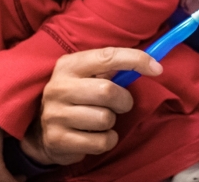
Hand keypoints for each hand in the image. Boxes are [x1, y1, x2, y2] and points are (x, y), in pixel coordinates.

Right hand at [20, 47, 162, 165]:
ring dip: (112, 123)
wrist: (40, 130)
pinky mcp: (58, 139)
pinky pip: (100, 142)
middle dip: (123, 100)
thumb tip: (151, 64)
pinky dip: (106, 140)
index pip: (107, 56)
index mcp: (69, 65)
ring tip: (100, 120)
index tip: (157, 68)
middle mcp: (59, 87)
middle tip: (120, 104)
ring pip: (105, 119)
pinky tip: (95, 135)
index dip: (135, 60)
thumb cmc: (75, 97)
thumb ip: (111, 68)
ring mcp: (55, 114)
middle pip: (108, 91)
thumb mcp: (86, 75)